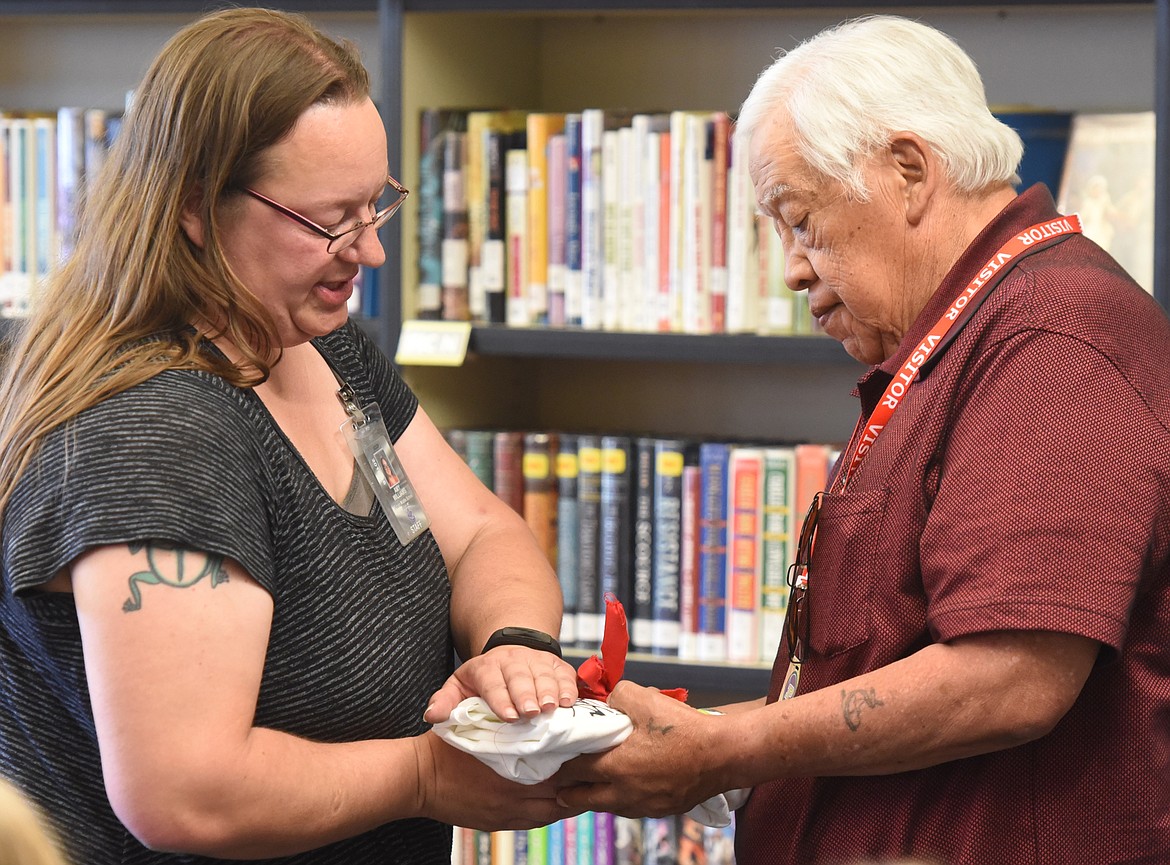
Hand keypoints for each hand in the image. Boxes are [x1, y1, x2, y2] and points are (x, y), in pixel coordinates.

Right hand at [413, 731, 581, 830]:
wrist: (418, 778)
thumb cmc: (447, 746)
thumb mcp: (481, 724)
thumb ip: (511, 725)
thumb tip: (539, 716)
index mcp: (513, 763)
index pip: (559, 763)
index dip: (578, 757)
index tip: (591, 748)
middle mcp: (514, 792)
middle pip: (562, 790)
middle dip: (580, 781)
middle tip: (596, 770)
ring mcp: (507, 811)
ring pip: (552, 810)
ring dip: (568, 800)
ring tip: (582, 787)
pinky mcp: (499, 822)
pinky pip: (535, 821)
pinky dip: (550, 811)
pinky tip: (557, 802)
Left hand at [423, 646, 577, 722]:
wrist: (508, 653)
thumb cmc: (483, 680)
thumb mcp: (458, 686)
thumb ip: (445, 701)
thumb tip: (432, 716)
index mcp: (486, 667)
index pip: (492, 682)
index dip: (500, 699)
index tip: (508, 717)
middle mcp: (512, 660)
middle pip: (520, 676)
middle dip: (526, 694)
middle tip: (531, 712)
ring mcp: (537, 660)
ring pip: (544, 673)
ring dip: (549, 690)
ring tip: (552, 707)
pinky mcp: (556, 664)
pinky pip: (564, 674)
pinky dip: (568, 687)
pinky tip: (569, 701)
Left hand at [552, 681, 729, 817]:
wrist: (723, 755)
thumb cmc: (684, 728)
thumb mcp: (645, 698)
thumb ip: (618, 695)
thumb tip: (608, 699)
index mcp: (615, 767)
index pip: (573, 771)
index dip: (559, 765)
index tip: (552, 760)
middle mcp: (624, 792)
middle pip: (582, 798)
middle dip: (568, 789)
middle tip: (559, 782)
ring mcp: (643, 805)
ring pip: (606, 805)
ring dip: (594, 796)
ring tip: (588, 785)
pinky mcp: (661, 809)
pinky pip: (631, 807)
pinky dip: (621, 798)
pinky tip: (624, 786)